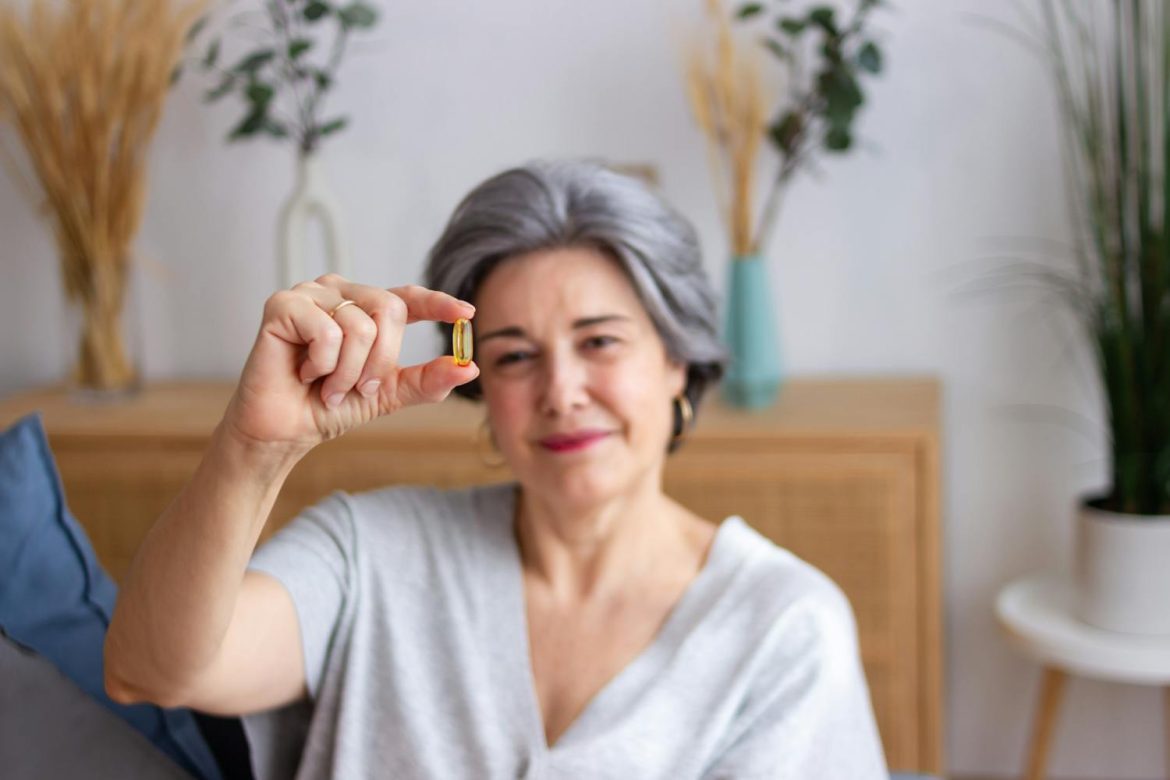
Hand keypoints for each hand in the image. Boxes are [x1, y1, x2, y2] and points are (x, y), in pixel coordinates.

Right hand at [223, 275, 477, 453]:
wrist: (285, 430)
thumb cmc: (329, 406)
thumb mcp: (388, 393)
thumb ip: (426, 380)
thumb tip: (468, 368)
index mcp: (366, 309)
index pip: (408, 297)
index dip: (437, 303)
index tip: (466, 313)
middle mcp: (340, 293)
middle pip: (389, 310)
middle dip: (379, 360)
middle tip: (358, 387)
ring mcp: (311, 294)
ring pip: (360, 324)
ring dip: (348, 371)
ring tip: (326, 385)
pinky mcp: (283, 304)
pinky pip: (327, 331)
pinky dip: (322, 364)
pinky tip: (303, 372)